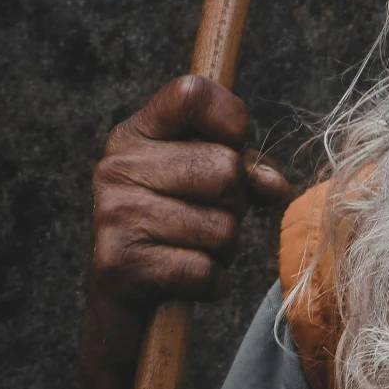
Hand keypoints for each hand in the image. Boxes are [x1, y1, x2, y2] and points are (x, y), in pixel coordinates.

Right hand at [88, 75, 292, 312]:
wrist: (122, 293)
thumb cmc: (172, 225)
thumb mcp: (205, 183)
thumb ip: (245, 168)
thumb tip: (273, 184)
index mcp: (136, 133)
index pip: (192, 94)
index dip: (231, 117)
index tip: (234, 142)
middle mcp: (118, 166)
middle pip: (224, 169)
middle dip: (235, 203)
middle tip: (209, 215)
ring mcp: (115, 213)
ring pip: (222, 228)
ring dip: (223, 249)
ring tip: (194, 248)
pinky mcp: (120, 263)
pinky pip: (204, 271)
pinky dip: (211, 282)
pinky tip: (189, 277)